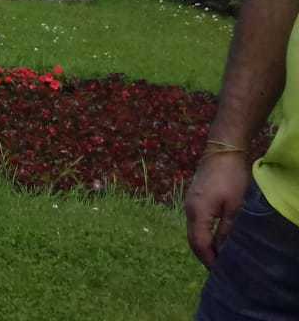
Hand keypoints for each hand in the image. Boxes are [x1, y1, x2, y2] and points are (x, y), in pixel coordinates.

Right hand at [185, 151, 252, 267]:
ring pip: (192, 231)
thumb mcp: (234, 206)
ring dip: (203, 245)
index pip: (199, 244)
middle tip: (219, 269)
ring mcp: (189, 202)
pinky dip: (202, 234)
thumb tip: (222, 249)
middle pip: (192, 239)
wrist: (222, 150)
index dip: (209, 260)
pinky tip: (214, 237)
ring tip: (218, 256)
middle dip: (204, 255)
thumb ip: (226, 229)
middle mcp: (189, 209)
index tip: (219, 272)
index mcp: (198, 212)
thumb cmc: (230, 177)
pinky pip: (195, 222)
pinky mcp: (193, 197)